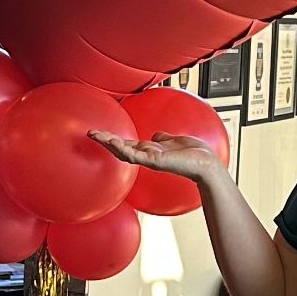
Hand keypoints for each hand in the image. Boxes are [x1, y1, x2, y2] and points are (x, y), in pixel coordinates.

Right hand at [89, 129, 222, 183]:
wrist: (206, 163)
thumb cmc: (193, 154)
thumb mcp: (173, 141)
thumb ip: (163, 139)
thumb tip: (157, 135)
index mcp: (150, 151)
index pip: (127, 144)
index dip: (113, 138)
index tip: (99, 132)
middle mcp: (147, 156)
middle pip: (121, 148)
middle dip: (105, 140)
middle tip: (90, 133)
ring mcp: (150, 160)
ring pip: (125, 152)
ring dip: (109, 143)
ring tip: (96, 135)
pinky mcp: (156, 161)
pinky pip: (136, 156)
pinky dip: (124, 149)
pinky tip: (113, 143)